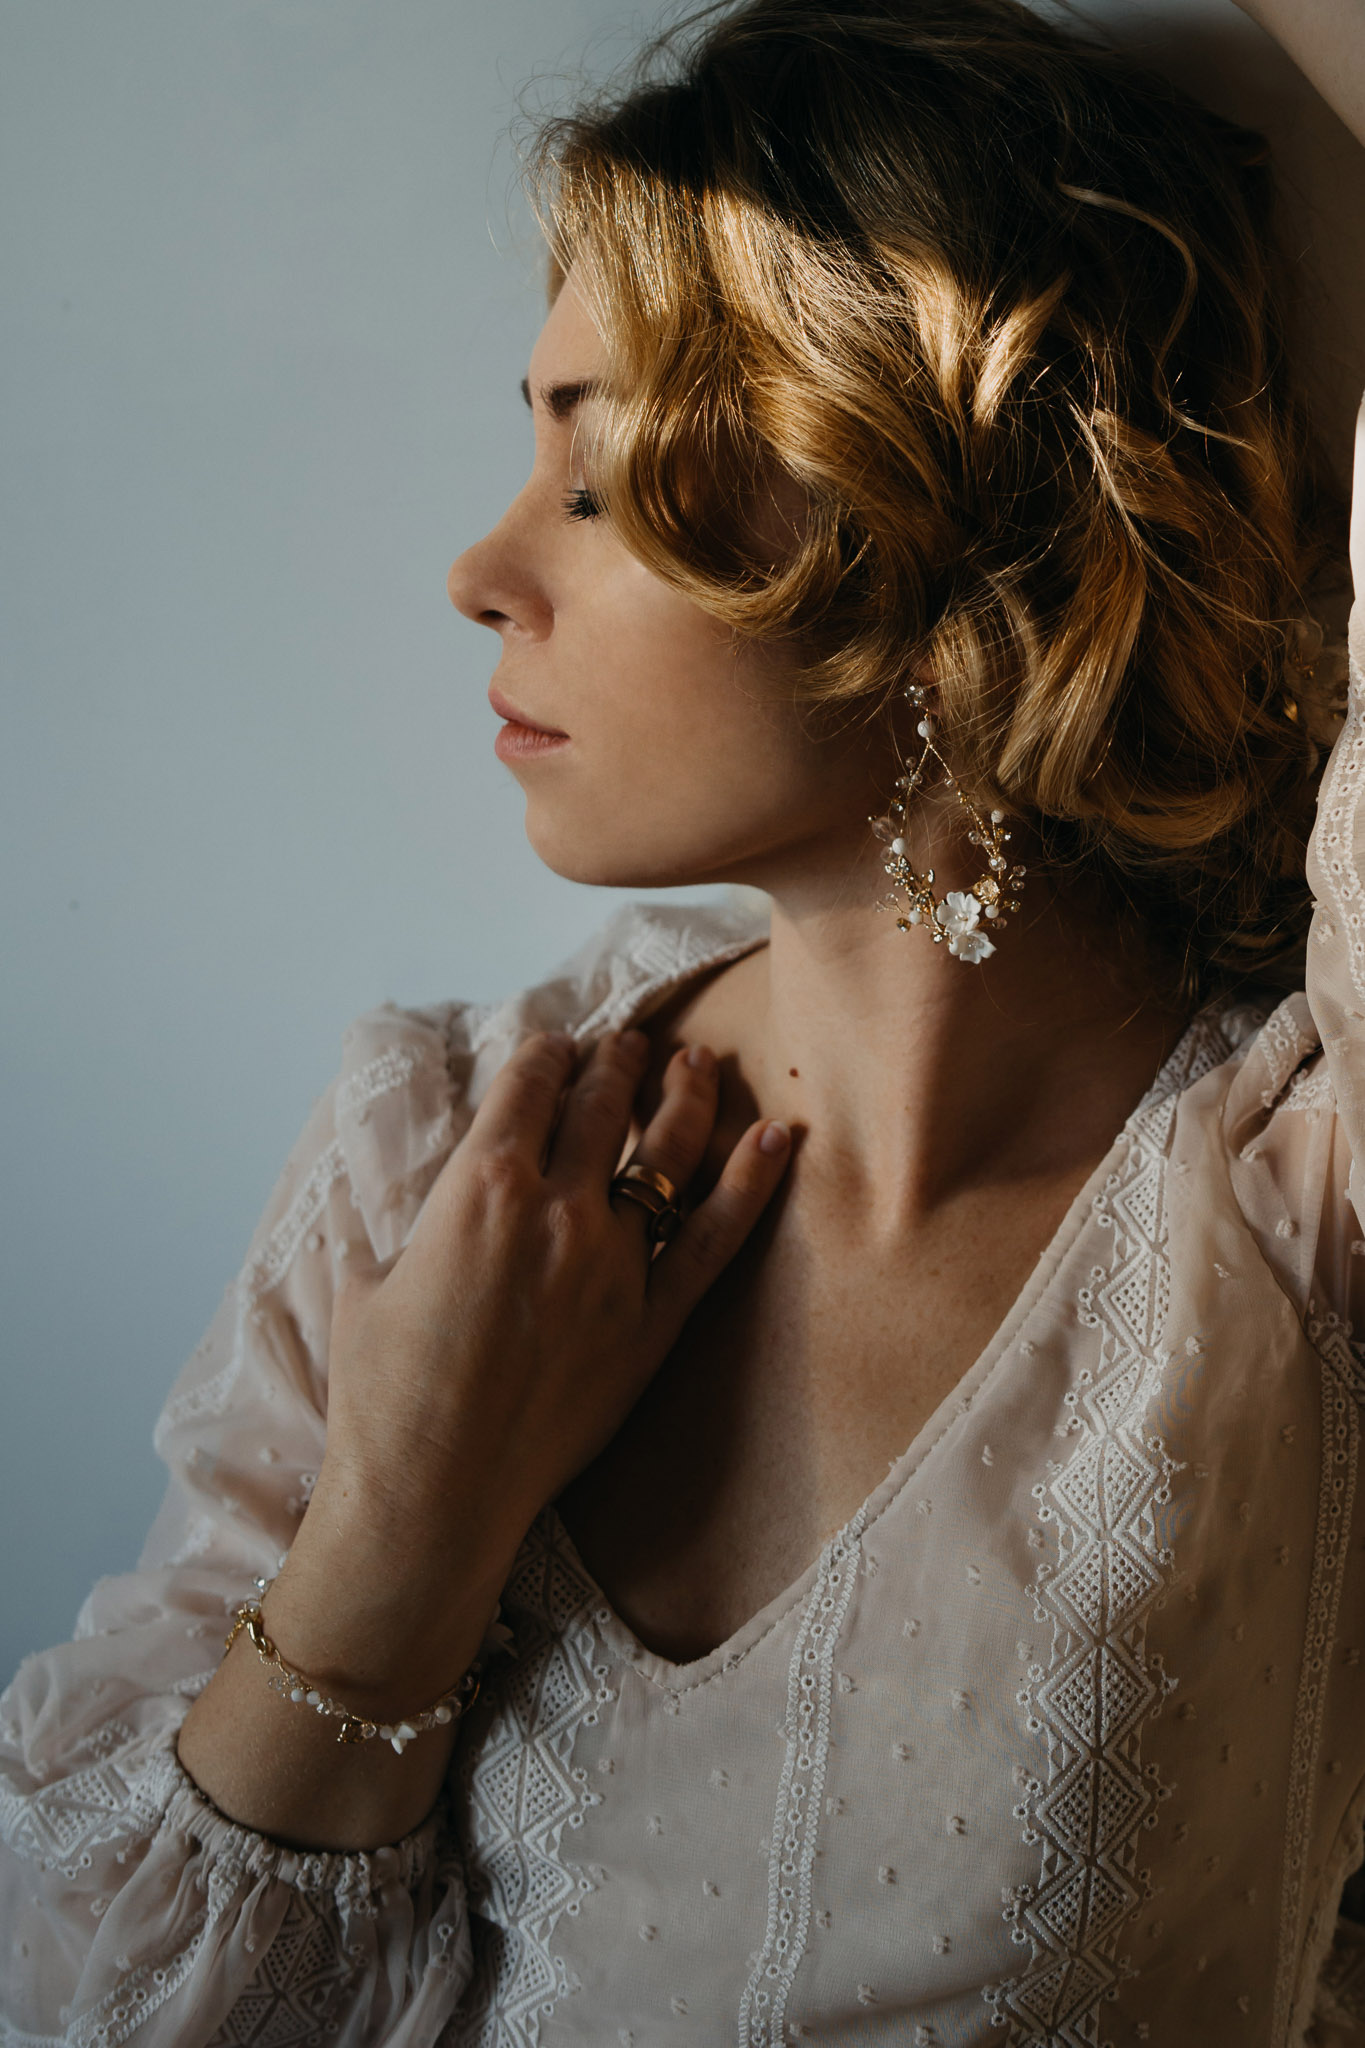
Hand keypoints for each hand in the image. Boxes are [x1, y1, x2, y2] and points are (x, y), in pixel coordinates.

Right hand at [280, 1028, 789, 1683]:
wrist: (432, 1493)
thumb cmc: (382, 1394)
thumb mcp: (361, 1284)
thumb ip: (386, 1227)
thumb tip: (380, 1205)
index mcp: (479, 1183)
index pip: (529, 1083)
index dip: (547, 1053)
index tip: (557, 1045)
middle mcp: (557, 1206)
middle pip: (601, 1105)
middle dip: (615, 1062)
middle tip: (627, 1045)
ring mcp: (615, 1262)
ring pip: (665, 1153)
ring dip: (682, 1096)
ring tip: (695, 1062)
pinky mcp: (654, 1322)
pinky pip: (713, 1238)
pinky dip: (750, 1184)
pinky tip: (777, 1137)